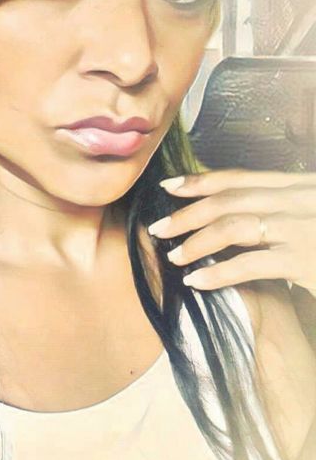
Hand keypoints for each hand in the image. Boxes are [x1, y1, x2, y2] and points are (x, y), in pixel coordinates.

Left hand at [146, 169, 315, 298]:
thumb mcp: (311, 214)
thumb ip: (279, 210)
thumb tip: (231, 214)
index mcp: (298, 186)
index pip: (240, 178)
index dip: (199, 181)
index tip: (168, 186)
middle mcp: (298, 200)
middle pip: (229, 201)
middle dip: (187, 215)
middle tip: (158, 228)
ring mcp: (301, 228)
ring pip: (233, 227)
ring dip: (196, 242)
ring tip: (174, 257)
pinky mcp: (304, 260)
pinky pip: (249, 264)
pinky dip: (218, 272)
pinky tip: (196, 281)